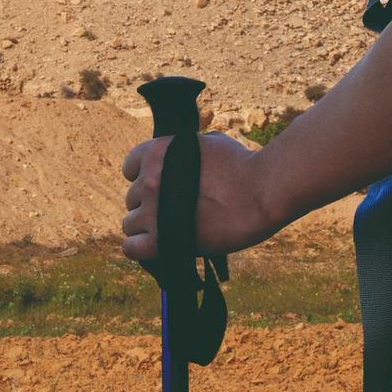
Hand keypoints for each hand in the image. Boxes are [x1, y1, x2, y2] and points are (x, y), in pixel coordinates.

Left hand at [120, 131, 276, 262]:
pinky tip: (155, 247)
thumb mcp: (210, 143)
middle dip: (150, 205)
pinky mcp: (162, 240)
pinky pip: (131, 248)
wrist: (262, 192)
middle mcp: (150, 180)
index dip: (144, 178)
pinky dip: (139, 249)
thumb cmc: (244, 166)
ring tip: (170, 230)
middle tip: (174, 212)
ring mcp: (154, 210)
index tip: (161, 189)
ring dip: (146, 228)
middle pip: (132, 199)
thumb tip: (185, 156)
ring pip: (129, 224)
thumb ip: (187, 150)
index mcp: (158, 153)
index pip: (129, 168)